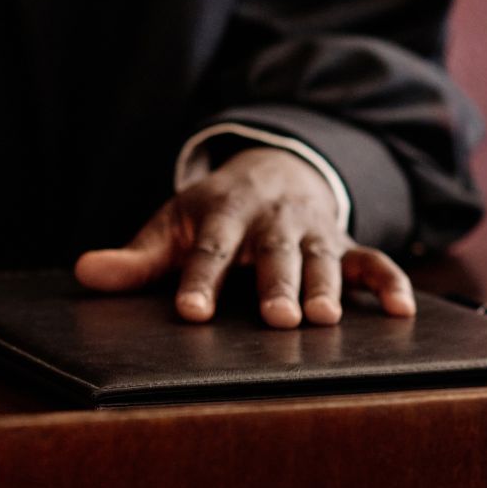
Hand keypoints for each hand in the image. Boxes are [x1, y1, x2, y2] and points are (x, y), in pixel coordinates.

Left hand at [74, 147, 415, 327]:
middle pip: (273, 253)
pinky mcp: (345, 243)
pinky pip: (372, 260)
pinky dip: (390, 282)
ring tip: (325, 320)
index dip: (201, 280)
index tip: (192, 312)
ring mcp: (312, 230)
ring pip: (321, 257)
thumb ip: (135, 258)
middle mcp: (271, 219)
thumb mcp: (173, 225)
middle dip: (276, 284)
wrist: (273, 166)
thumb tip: (85, 274)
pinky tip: (401, 310)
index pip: (210, 249)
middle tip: (277, 319)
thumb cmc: (213, 211)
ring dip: (324, 286)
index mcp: (224, 212)